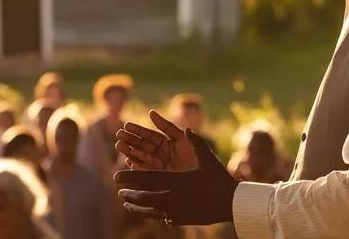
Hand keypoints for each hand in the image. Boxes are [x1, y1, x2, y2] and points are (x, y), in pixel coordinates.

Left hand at [114, 129, 237, 225]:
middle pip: (145, 197)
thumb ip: (196, 142)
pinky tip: (150, 212)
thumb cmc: (220, 179)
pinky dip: (154, 214)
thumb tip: (187, 127)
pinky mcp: (182, 220)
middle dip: (130, 195)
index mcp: (177, 181)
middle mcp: (174, 197)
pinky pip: (162, 217)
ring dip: (138, 208)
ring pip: (151, 211)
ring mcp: (177, 211)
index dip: (129, 176)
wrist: (233, 205)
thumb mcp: (208, 159)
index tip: (115, 177)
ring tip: (127, 205)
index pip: (147, 178)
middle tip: (119, 193)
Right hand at [115, 110, 197, 170]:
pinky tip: (129, 161)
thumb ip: (166, 126)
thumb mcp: (182, 138)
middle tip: (118, 135)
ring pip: (143, 157)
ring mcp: (163, 166)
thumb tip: (151, 113)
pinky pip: (148, 170)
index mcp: (169, 142)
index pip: (150, 134)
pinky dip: (138, 166)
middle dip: (131, 140)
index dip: (138, 130)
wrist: (210, 176)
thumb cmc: (199, 155)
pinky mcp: (163, 177)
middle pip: (144, 145)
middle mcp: (164, 153)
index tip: (126, 125)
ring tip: (119, 145)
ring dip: (131, 151)